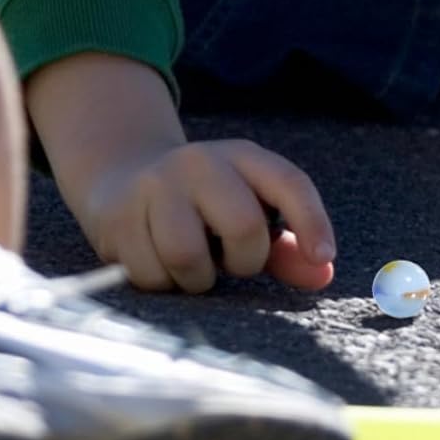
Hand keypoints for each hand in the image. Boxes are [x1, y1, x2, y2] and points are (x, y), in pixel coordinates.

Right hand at [83, 137, 336, 294]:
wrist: (122, 175)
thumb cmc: (203, 204)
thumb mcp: (248, 211)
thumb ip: (286, 247)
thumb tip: (321, 274)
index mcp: (243, 157)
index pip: (289, 182)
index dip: (311, 221)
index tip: (322, 256)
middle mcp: (200, 162)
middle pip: (243, 226)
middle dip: (245, 260)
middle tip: (229, 261)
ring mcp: (155, 185)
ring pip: (188, 255)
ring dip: (197, 278)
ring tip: (193, 264)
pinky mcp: (117, 216)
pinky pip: (149, 273)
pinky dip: (161, 282)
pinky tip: (158, 261)